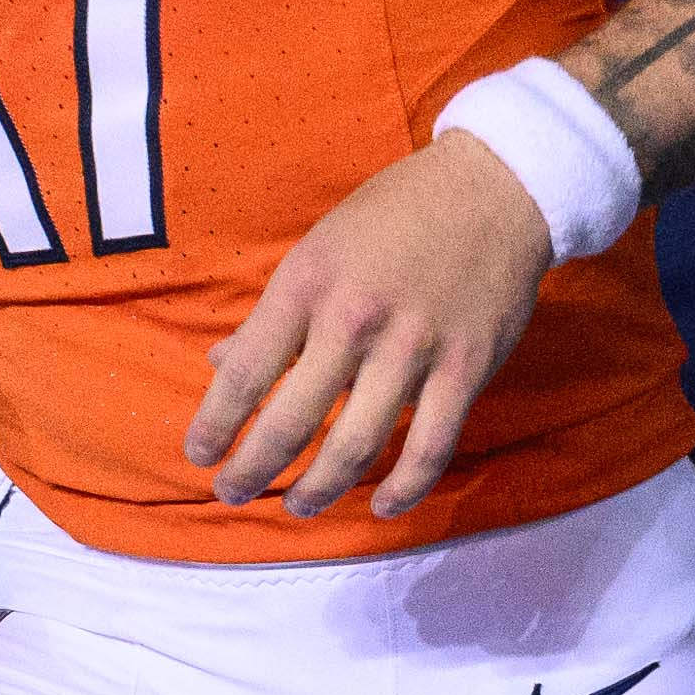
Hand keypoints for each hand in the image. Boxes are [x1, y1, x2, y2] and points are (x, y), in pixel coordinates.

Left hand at [190, 133, 556, 515]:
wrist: (494, 188)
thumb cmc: (395, 216)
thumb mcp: (318, 247)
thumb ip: (273, 313)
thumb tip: (220, 364)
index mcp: (308, 284)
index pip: (246, 372)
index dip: (215, 423)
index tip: (200, 455)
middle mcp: (354, 319)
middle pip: (291, 420)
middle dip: (253, 469)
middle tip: (233, 493)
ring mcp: (413, 348)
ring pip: (355, 445)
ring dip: (319, 488)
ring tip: (297, 505)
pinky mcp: (465, 368)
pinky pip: (430, 446)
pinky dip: (405, 487)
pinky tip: (382, 505)